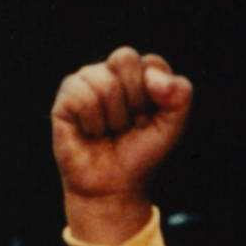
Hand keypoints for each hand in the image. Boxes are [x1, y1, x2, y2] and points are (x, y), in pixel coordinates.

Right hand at [52, 46, 191, 245]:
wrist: (114, 187)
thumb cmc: (140, 155)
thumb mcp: (172, 128)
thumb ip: (179, 97)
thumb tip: (155, 79)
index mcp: (137, 74)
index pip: (152, 62)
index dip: (157, 96)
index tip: (150, 120)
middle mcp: (109, 71)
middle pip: (125, 58)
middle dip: (135, 100)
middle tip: (129, 124)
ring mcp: (85, 80)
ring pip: (105, 82)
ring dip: (114, 118)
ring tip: (109, 131)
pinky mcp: (65, 97)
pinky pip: (83, 97)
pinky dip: (93, 124)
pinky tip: (91, 133)